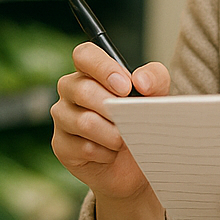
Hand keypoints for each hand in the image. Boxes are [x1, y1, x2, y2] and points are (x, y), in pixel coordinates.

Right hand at [51, 43, 170, 219]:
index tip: (125, 87)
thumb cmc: (142, 123)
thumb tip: (140, 80)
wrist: (139, 165)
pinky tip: (111, 154)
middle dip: (112, 108)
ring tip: (125, 139)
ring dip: (113, 134)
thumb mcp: (157, 98)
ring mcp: (63, 118)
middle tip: (130, 119)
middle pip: (81, 89)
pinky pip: (83, 147)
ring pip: (84, 122)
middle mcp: (71, 90)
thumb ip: (154, 79)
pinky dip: (106, 153)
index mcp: (92, 72)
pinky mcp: (62, 146)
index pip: (84, 55)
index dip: (103, 67)